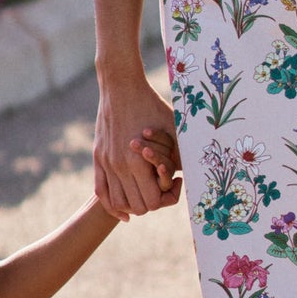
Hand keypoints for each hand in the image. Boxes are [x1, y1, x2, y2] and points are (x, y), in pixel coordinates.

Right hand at [94, 74, 176, 218]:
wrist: (121, 86)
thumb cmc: (152, 105)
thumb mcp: (173, 128)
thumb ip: (181, 153)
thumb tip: (198, 170)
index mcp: (139, 161)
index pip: (153, 203)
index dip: (167, 198)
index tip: (175, 181)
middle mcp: (120, 166)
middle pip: (137, 207)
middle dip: (152, 203)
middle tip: (162, 188)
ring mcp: (106, 163)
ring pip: (118, 203)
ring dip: (133, 206)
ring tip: (145, 195)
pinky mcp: (98, 157)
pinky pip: (101, 191)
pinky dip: (112, 204)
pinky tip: (123, 211)